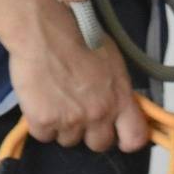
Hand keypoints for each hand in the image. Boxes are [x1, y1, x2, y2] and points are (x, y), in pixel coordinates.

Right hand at [5, 0, 148, 152]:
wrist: (45, 29)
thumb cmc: (81, 36)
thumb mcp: (113, 63)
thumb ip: (117, 90)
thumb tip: (117, 104)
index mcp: (120, 100)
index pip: (135, 137)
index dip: (127, 141)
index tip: (119, 137)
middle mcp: (99, 115)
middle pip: (98, 144)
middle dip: (89, 133)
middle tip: (79, 113)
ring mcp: (71, 120)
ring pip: (68, 140)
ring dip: (63, 126)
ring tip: (55, 101)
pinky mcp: (44, 120)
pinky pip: (44, 135)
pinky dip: (40, 123)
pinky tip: (38, 103)